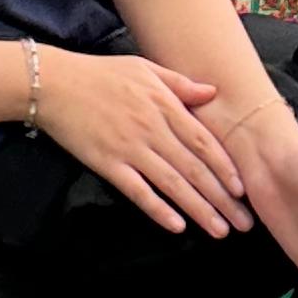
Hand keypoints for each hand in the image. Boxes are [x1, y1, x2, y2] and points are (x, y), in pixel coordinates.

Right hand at [36, 49, 248, 238]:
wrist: (54, 84)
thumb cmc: (100, 74)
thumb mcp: (145, 68)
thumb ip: (180, 84)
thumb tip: (212, 92)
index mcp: (164, 105)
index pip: (203, 142)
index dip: (225, 167)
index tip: (242, 189)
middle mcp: (152, 129)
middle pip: (194, 168)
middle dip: (221, 198)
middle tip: (242, 222)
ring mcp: (130, 148)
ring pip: (172, 183)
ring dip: (198, 209)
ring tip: (219, 230)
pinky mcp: (108, 163)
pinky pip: (138, 191)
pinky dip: (158, 209)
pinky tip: (176, 226)